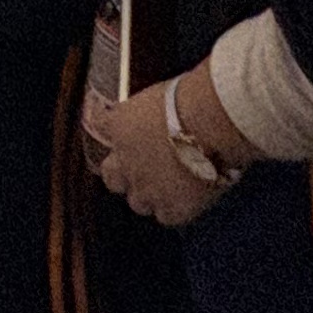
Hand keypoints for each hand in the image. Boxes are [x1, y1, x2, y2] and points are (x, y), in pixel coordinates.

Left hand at [89, 76, 237, 227]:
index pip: (102, 132)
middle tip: (147, 171)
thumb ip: (150, 112)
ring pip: (138, 203)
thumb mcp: (160, 95)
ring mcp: (147, 189)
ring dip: (152, 195)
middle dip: (126, 177)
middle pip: (112, 179)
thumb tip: (158, 114)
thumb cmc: (192, 99)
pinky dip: (177, 209)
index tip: (132, 140)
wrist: (211, 124)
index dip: (119, 140)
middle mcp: (126, 162)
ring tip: (174, 186)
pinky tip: (191, 198)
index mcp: (119, 126)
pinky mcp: (172, 208)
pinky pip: (167, 216)